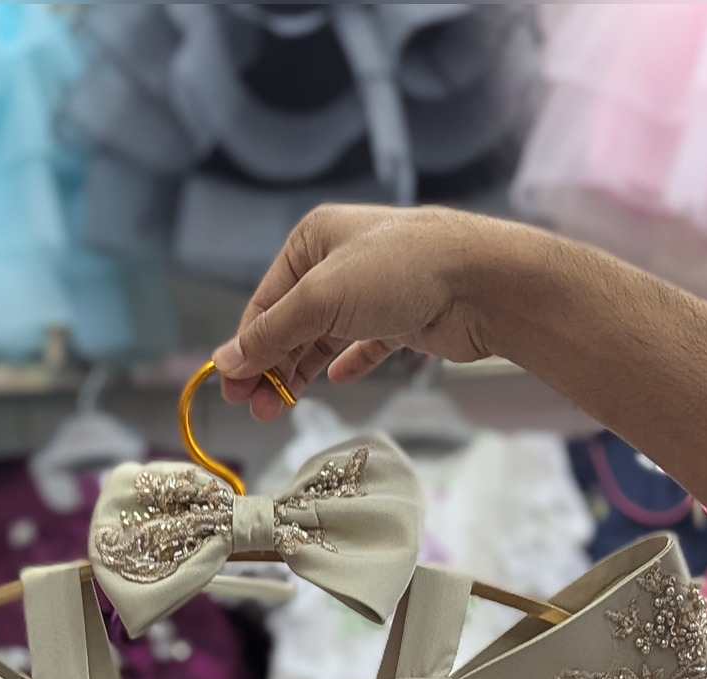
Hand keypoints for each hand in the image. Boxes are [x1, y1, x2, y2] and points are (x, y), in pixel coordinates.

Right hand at [213, 204, 525, 418]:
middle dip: (270, 368)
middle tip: (257, 409)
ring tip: (282, 409)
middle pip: (291, 324)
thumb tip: (226, 361)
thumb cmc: (401, 271)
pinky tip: (337, 382)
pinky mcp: (401, 318)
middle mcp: (339, 262)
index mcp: (312, 241)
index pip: (265, 303)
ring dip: (300, 373)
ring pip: (323, 339)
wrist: (480, 283)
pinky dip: (348, 364)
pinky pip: (364, 345)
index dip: (245, 348)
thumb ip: (272, 333)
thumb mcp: (320, 298)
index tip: (231, 391)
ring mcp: (372, 291)